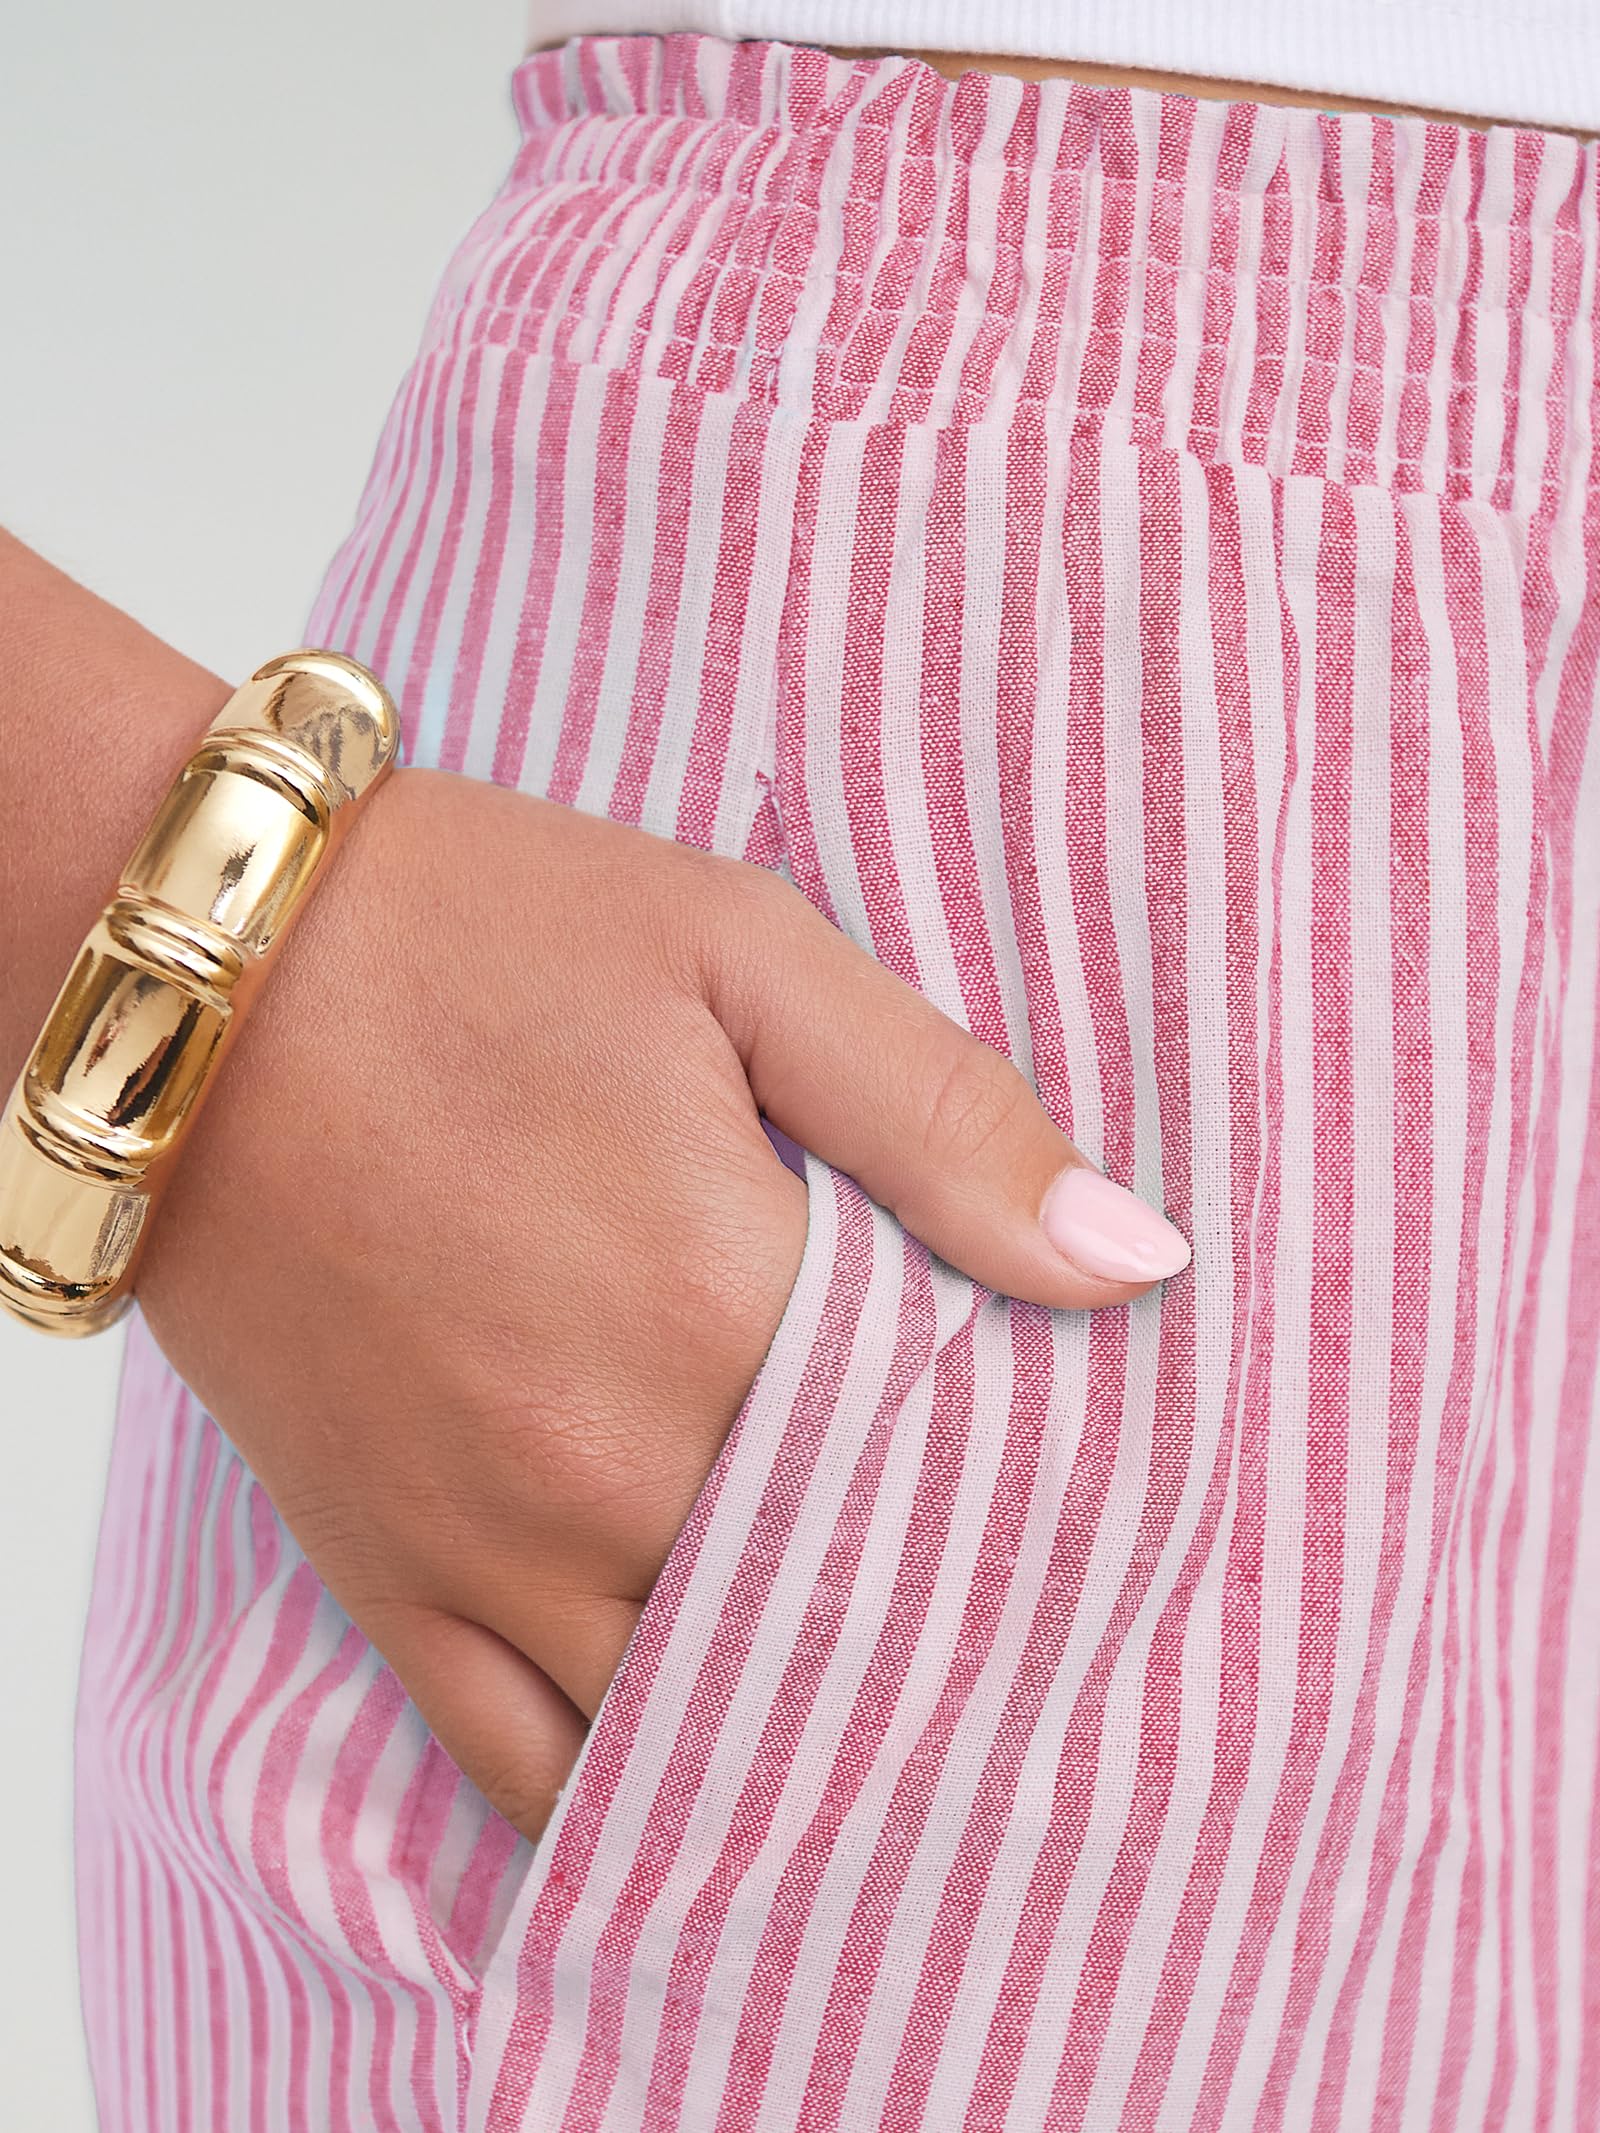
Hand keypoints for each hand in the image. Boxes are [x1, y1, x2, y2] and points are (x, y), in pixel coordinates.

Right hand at [134, 765, 1189, 1841]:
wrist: (197, 984)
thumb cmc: (474, 935)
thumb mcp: (740, 954)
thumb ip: (943, 1117)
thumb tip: (1135, 1264)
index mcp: (725, 1303)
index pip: (952, 1475)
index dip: (1044, 1506)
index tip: (1110, 1528)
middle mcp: (610, 1463)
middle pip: (842, 1622)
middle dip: (945, 1638)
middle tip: (1039, 1652)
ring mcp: (482, 1542)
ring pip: (690, 1724)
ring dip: (803, 1737)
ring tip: (903, 1738)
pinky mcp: (379, 1566)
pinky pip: (511, 1761)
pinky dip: (617, 1803)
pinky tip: (699, 1808)